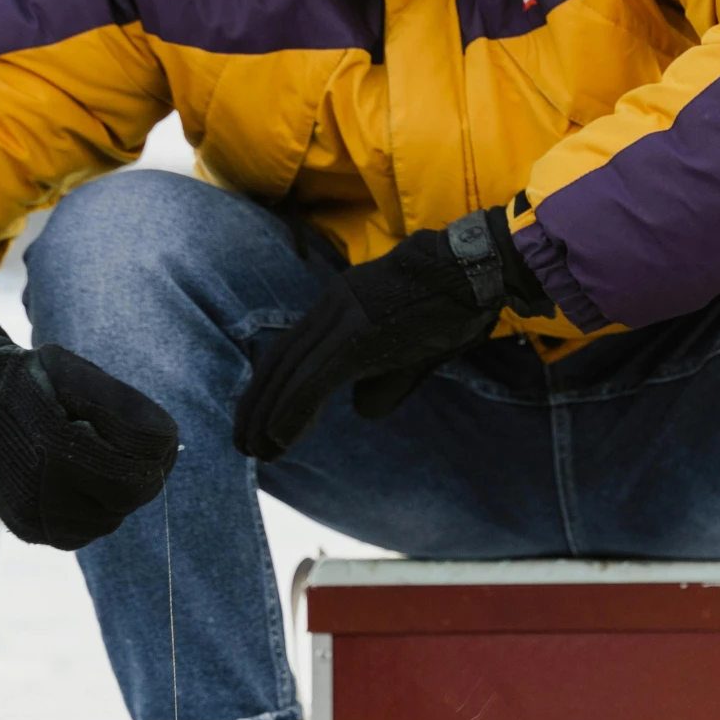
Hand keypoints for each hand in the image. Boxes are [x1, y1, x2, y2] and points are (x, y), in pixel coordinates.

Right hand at [0, 317, 178, 549]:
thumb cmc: (26, 384)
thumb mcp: (68, 370)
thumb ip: (115, 401)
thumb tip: (161, 443)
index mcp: (60, 442)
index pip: (150, 453)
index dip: (155, 440)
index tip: (139, 426)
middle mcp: (47, 489)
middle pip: (138, 489)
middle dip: (139, 465)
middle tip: (119, 442)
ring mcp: (40, 517)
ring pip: (116, 513)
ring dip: (116, 488)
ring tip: (89, 456)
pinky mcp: (35, 531)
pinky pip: (90, 527)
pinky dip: (94, 505)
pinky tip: (76, 479)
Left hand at [233, 209, 547, 462]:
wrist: (476, 270)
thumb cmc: (453, 307)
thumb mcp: (412, 350)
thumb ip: (384, 380)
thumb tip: (361, 409)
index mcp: (340, 306)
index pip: (291, 350)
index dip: (270, 387)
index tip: (257, 420)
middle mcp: (332, 307)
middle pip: (280, 359)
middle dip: (257, 403)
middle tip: (243, 443)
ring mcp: (343, 317)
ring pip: (290, 369)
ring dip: (267, 413)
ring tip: (254, 448)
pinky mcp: (358, 333)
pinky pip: (314, 377)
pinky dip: (293, 409)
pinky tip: (279, 436)